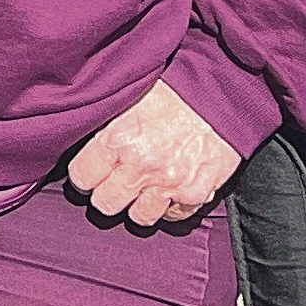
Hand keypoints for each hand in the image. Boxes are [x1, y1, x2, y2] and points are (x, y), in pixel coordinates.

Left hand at [66, 79, 240, 226]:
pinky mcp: (196, 193)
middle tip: (113, 181)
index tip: (90, 171)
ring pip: (138, 217)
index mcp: (118, 140)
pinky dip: (169, 207)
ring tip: (140, 188)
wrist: (224, 91)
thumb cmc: (175, 88)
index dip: (84, 174)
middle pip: (105, 204)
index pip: (81, 177)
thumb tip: (81, 129)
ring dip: (137, 204)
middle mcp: (141, 168)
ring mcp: (169, 184)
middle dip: (106, 193)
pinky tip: (167, 191)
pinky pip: (173, 217)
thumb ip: (105, 122)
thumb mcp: (129, 96)